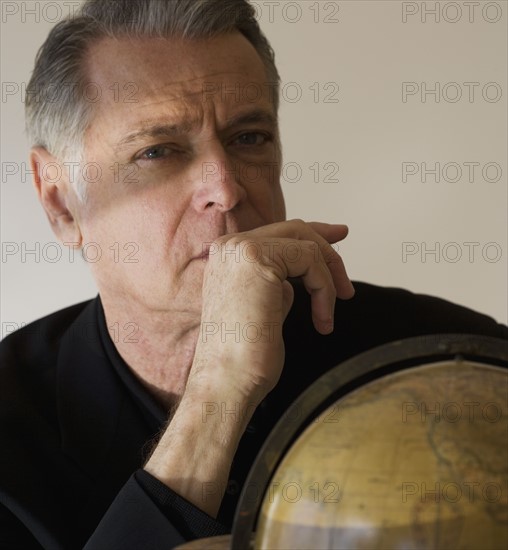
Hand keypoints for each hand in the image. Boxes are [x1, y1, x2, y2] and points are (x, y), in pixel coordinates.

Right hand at [144, 219, 353, 516]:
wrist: (227, 381)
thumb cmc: (245, 356)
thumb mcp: (266, 304)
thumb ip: (280, 279)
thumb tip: (307, 265)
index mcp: (227, 256)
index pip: (278, 231)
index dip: (313, 233)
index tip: (339, 237)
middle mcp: (229, 246)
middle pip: (295, 230)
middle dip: (328, 253)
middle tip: (346, 288)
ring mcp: (241, 249)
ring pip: (306, 244)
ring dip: (327, 281)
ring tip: (326, 316)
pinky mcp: (258, 259)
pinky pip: (310, 260)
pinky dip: (324, 290)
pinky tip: (321, 321)